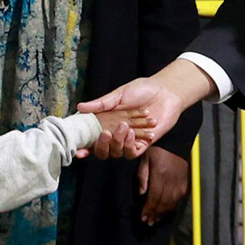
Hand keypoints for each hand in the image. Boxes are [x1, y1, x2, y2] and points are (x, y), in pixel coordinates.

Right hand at [81, 61, 213, 149]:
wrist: (165, 92)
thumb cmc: (142, 90)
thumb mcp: (119, 94)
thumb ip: (101, 104)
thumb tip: (80, 107)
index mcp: (106, 123)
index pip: (91, 139)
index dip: (83, 148)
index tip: (79, 151)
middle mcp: (115, 135)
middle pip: (102, 151)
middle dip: (101, 146)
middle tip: (105, 133)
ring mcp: (128, 141)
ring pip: (116, 153)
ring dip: (118, 142)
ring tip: (124, 126)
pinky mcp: (142, 144)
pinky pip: (131, 153)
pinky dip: (130, 145)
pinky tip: (133, 133)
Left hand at [137, 145, 188, 224]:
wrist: (175, 143)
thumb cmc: (157, 151)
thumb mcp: (144, 160)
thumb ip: (142, 177)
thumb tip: (142, 194)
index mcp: (160, 175)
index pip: (154, 196)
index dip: (148, 209)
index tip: (143, 217)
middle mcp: (171, 181)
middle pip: (163, 202)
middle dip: (155, 214)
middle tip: (148, 222)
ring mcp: (180, 183)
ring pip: (171, 203)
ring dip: (163, 214)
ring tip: (155, 221)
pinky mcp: (184, 184)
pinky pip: (178, 200)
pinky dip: (171, 208)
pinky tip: (165, 212)